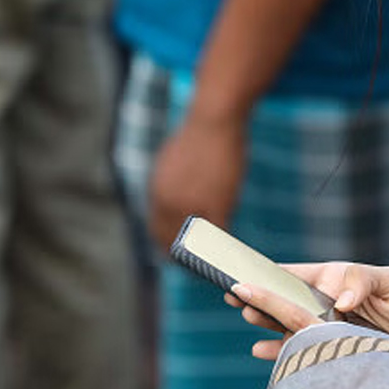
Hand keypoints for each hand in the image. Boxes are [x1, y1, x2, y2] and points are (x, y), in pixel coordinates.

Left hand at [148, 114, 248, 251]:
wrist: (214, 121)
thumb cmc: (197, 138)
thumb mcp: (171, 163)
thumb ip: (168, 189)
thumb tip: (170, 209)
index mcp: (156, 193)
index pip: (157, 231)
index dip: (167, 247)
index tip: (177, 257)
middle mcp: (169, 203)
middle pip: (174, 242)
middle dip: (184, 258)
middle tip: (197, 267)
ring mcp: (192, 205)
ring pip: (197, 243)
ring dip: (205, 257)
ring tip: (215, 264)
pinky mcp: (217, 204)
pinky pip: (219, 236)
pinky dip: (224, 248)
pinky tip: (231, 254)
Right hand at [230, 261, 388, 357]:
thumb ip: (366, 282)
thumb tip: (339, 299)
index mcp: (335, 280)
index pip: (296, 273)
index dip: (270, 272)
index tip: (246, 273)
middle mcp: (324, 304)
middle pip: (284, 299)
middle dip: (259, 297)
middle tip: (236, 295)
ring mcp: (325, 329)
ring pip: (286, 324)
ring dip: (265, 320)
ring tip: (248, 315)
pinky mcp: (329, 353)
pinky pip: (298, 351)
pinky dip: (278, 351)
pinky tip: (260, 349)